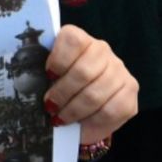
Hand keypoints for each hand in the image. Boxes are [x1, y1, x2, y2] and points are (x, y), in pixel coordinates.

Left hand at [44, 25, 138, 144]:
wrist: (86, 109)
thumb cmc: (63, 88)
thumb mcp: (52, 77)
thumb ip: (43, 73)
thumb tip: (31, 80)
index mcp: (81, 40)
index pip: (73, 40)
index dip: (58, 59)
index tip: (48, 75)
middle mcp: (103, 51)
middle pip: (83, 71)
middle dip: (62, 93)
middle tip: (50, 106)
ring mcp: (120, 70)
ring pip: (96, 94)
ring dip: (74, 110)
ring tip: (61, 118)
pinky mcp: (130, 92)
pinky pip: (111, 110)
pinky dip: (92, 120)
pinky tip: (81, 122)